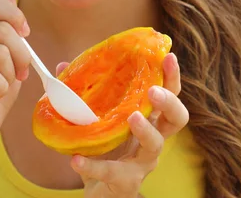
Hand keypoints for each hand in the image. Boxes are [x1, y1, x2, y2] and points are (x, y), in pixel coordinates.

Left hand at [56, 53, 187, 197]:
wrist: (102, 193)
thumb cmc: (106, 150)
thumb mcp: (97, 118)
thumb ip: (83, 92)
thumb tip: (64, 67)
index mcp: (150, 118)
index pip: (169, 93)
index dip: (171, 76)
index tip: (168, 57)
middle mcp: (154, 138)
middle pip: (177, 119)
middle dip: (169, 102)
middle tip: (153, 91)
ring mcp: (143, 161)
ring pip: (155, 145)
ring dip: (145, 130)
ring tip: (132, 117)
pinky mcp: (126, 181)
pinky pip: (112, 172)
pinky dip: (93, 165)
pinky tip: (76, 159)